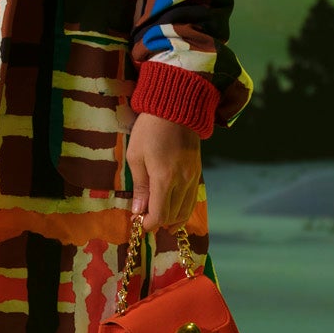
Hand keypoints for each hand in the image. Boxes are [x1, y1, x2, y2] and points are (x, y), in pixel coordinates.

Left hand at [126, 112, 201, 231]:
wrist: (177, 107)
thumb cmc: (149, 130)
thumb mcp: (136, 156)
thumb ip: (140, 186)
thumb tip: (139, 211)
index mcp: (164, 178)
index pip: (160, 214)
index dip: (149, 224)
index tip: (140, 224)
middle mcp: (182, 181)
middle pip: (173, 215)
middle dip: (159, 222)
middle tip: (146, 221)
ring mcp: (193, 177)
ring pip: (186, 209)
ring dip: (173, 219)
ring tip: (162, 223)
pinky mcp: (197, 172)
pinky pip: (192, 198)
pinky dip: (183, 209)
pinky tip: (175, 212)